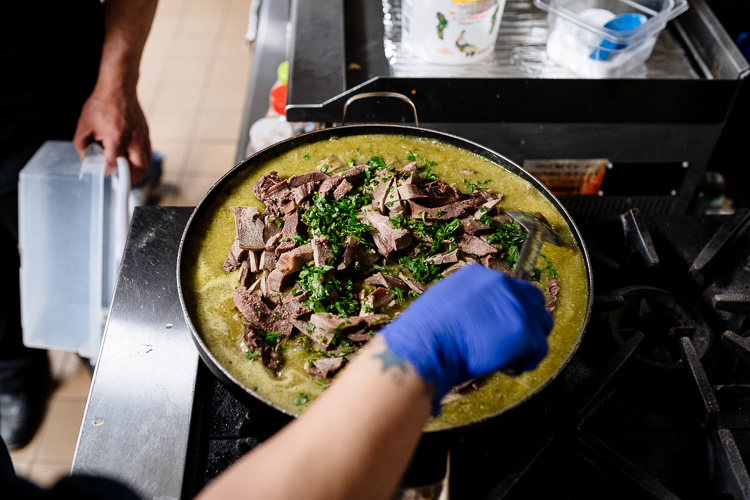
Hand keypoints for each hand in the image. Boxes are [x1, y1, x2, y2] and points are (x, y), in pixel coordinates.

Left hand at [73, 84, 150, 183]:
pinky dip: (143, 162)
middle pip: (137, 168)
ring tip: (129, 176)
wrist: (118, 87)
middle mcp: (132, 139)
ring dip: (138, 173)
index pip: (113, 164)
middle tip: (121, 181)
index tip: (103, 172)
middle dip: (129, 178)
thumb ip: (82, 145)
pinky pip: (148, 153)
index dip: (107, 171)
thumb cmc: (102, 103)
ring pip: (146, 163)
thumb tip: (85, 158)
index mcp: (116, 137)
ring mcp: (142, 137)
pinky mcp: (146, 133)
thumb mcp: (84, 125)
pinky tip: (134, 163)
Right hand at [379, 264, 551, 409]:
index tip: (500, 327)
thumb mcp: (444, 304)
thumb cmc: (425, 334)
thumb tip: (477, 318)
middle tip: (512, 342)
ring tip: (507, 357)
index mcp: (479, 276)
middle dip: (528, 320)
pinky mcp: (524, 332)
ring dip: (529, 342)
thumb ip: (468, 304)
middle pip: (533, 300)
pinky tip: (510, 367)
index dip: (508, 310)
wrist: (424, 347)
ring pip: (541, 324)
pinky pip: (540, 349)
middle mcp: (501, 284)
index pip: (510, 288)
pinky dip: (528, 361)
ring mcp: (515, 307)